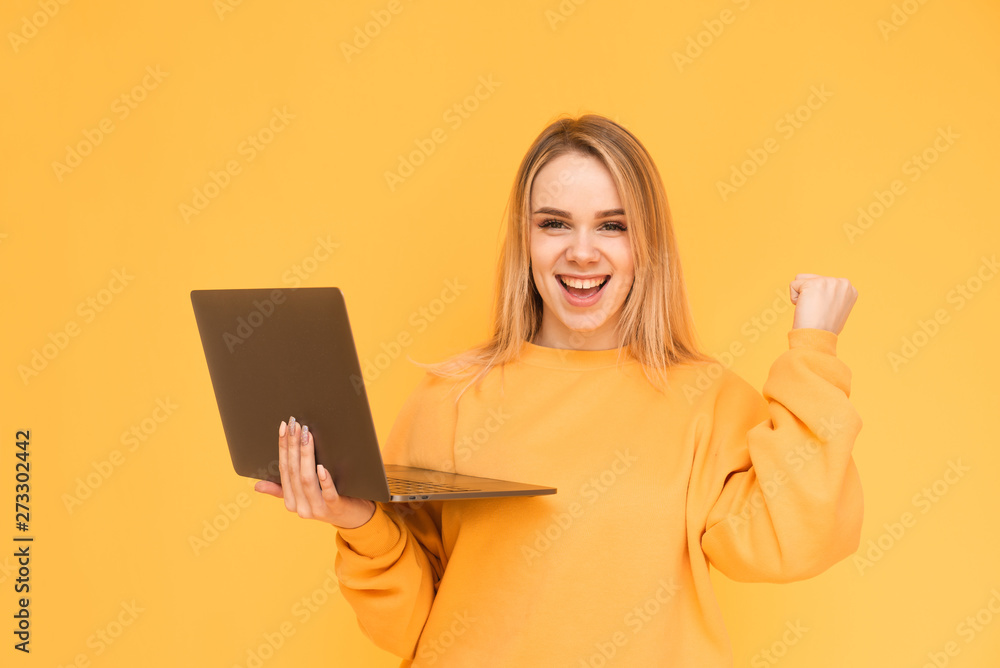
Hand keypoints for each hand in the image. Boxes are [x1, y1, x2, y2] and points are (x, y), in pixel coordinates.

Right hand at [254, 416, 376, 529]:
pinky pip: (328, 494)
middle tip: (296, 425)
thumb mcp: (304, 496)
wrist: (354, 519)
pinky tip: (322, 467)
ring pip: (307, 479)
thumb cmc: (328, 502)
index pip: (283, 469)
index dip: (283, 447)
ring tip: (307, 436)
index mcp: (291, 501)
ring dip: (306, 456)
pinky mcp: (335, 509)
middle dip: (293, 446)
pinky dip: (324, 480)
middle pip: (294, 471)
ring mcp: (318, 509)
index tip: (284, 427)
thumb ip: (282, 490)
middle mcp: (301, 507)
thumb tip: (257, 485)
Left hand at [789, 274, 857, 334]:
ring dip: (801, 295)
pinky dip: (793, 299)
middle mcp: (842, 282)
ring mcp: (828, 281)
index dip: (818, 298)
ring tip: (811, 309)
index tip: (824, 312)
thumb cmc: (825, 329)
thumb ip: (833, 297)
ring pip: (801, 280)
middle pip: (812, 279)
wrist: (818, 337)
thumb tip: (823, 295)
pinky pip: (793, 285)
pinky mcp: (813, 284)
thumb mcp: (837, 310)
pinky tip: (805, 309)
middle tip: (817, 312)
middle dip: (809, 295)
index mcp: (850, 289)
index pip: (824, 283)